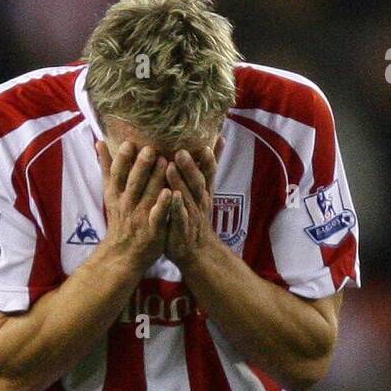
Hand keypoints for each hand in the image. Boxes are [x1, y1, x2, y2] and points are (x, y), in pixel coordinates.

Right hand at [97, 140, 171, 270]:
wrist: (122, 256)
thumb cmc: (120, 220)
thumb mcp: (110, 194)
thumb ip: (107, 169)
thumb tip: (100, 142)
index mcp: (115, 195)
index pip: (117, 174)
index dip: (122, 159)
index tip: (129, 143)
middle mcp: (126, 205)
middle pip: (133, 182)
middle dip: (140, 166)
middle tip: (150, 149)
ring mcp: (139, 218)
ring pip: (148, 195)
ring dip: (155, 179)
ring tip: (165, 162)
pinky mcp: (152, 231)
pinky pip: (157, 216)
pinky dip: (162, 205)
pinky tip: (170, 193)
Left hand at [164, 141, 222, 266]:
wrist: (198, 253)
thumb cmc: (196, 217)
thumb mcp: (205, 191)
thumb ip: (209, 166)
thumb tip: (220, 137)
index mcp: (204, 192)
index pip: (209, 173)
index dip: (209, 159)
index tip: (205, 144)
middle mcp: (200, 202)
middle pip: (198, 183)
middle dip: (190, 167)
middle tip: (180, 151)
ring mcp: (191, 217)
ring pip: (187, 198)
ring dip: (180, 183)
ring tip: (170, 168)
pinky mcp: (181, 230)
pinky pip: (179, 218)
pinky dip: (176, 208)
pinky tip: (171, 197)